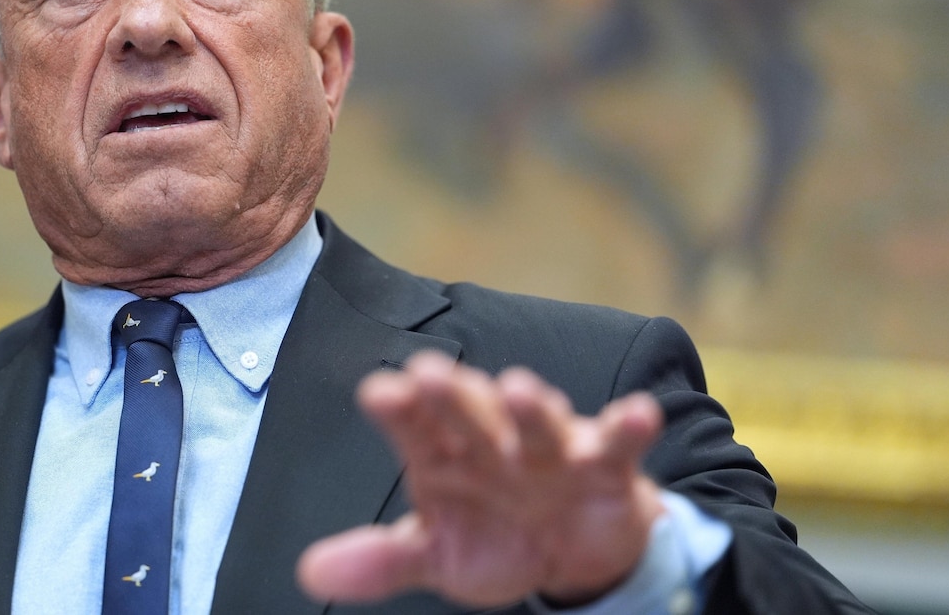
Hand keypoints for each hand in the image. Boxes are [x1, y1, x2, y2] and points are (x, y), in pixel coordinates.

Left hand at [297, 352, 665, 607]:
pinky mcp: (604, 464)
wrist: (573, 551)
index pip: (415, 427)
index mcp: (444, 454)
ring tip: (520, 390)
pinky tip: (637, 414)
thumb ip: (381, 559)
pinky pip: (617, 443)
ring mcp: (549, 448)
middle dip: (455, 397)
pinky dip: (629, 428)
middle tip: (431, 375)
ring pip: (538, 423)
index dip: (399, 410)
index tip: (379, 393)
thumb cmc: (494, 535)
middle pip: (471, 414)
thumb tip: (310, 574)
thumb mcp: (436, 555)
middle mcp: (493, 441)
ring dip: (531, 409)